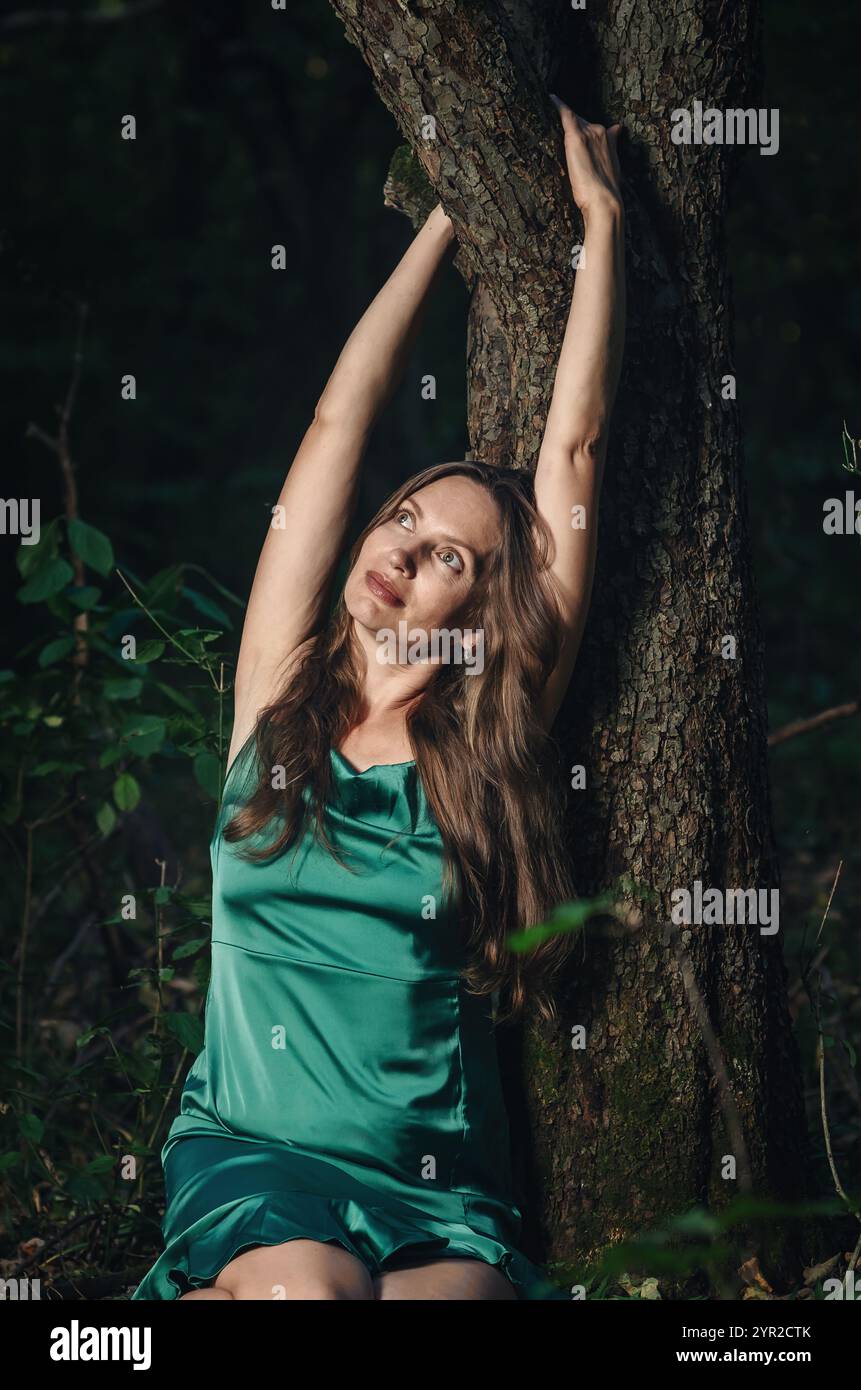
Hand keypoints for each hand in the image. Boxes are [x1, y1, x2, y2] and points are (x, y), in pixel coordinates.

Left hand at [550, 94, 622, 218]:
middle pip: (582, 122)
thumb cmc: (606, 189)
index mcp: (608, 138)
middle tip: (561, 118)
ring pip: (574, 120)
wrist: (603, 199)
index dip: (586, 127)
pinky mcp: (575, 137)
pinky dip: (559, 105)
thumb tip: (618, 128)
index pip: (594, 128)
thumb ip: (612, 145)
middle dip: (574, 124)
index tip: (581, 125)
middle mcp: (599, 131)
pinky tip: (551, 97)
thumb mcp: (613, 165)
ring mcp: (588, 133)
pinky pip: (566, 115)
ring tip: (552, 105)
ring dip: (564, 116)